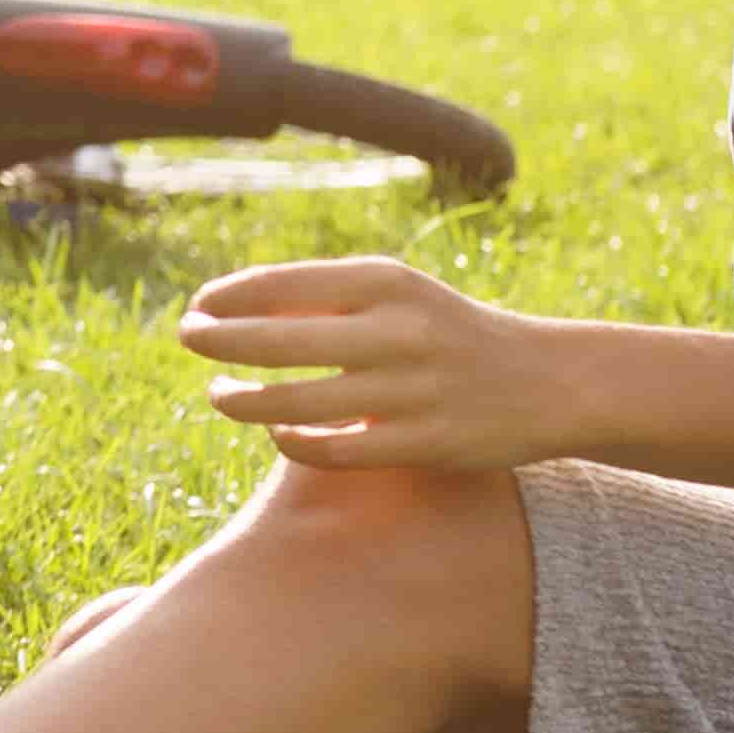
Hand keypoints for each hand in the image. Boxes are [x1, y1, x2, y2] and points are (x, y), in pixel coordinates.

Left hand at [174, 256, 597, 472]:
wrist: (547, 381)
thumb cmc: (448, 331)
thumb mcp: (399, 293)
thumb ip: (327, 297)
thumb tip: (234, 306)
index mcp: (387, 282)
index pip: (282, 285)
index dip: (227, 298)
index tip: (197, 306)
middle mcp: (397, 331)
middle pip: (275, 341)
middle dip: (217, 340)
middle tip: (187, 338)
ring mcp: (411, 390)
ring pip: (296, 403)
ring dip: (242, 400)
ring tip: (219, 394)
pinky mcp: (423, 443)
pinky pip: (334, 450)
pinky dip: (293, 442)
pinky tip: (276, 433)